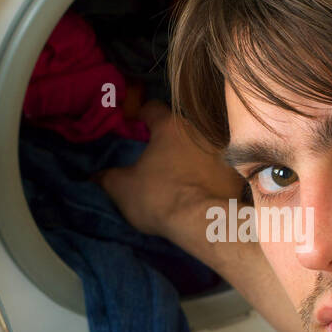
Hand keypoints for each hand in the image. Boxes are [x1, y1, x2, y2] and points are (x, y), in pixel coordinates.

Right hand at [93, 101, 245, 242]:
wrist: (205, 223)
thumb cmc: (160, 197)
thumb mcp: (122, 188)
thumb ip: (107, 177)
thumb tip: (95, 177)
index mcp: (170, 127)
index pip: (152, 108)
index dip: (140, 115)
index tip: (134, 124)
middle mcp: (200, 131)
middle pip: (179, 128)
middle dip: (168, 139)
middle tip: (156, 156)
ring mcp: (222, 151)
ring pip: (202, 147)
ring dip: (191, 157)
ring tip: (180, 176)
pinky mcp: (236, 172)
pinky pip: (219, 169)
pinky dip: (210, 176)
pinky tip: (202, 190)